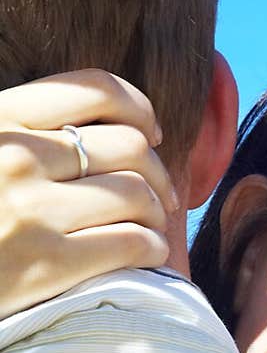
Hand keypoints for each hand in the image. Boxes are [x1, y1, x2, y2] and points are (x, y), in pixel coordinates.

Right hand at [0, 70, 176, 318]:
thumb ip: (25, 132)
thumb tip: (102, 127)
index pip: (94, 88)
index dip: (139, 107)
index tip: (152, 132)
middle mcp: (18, 157)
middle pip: (129, 145)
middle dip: (158, 170)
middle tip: (162, 192)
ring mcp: (33, 211)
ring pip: (137, 194)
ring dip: (157, 211)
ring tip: (152, 224)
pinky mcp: (47, 264)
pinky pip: (132, 243)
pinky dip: (152, 247)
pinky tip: (149, 252)